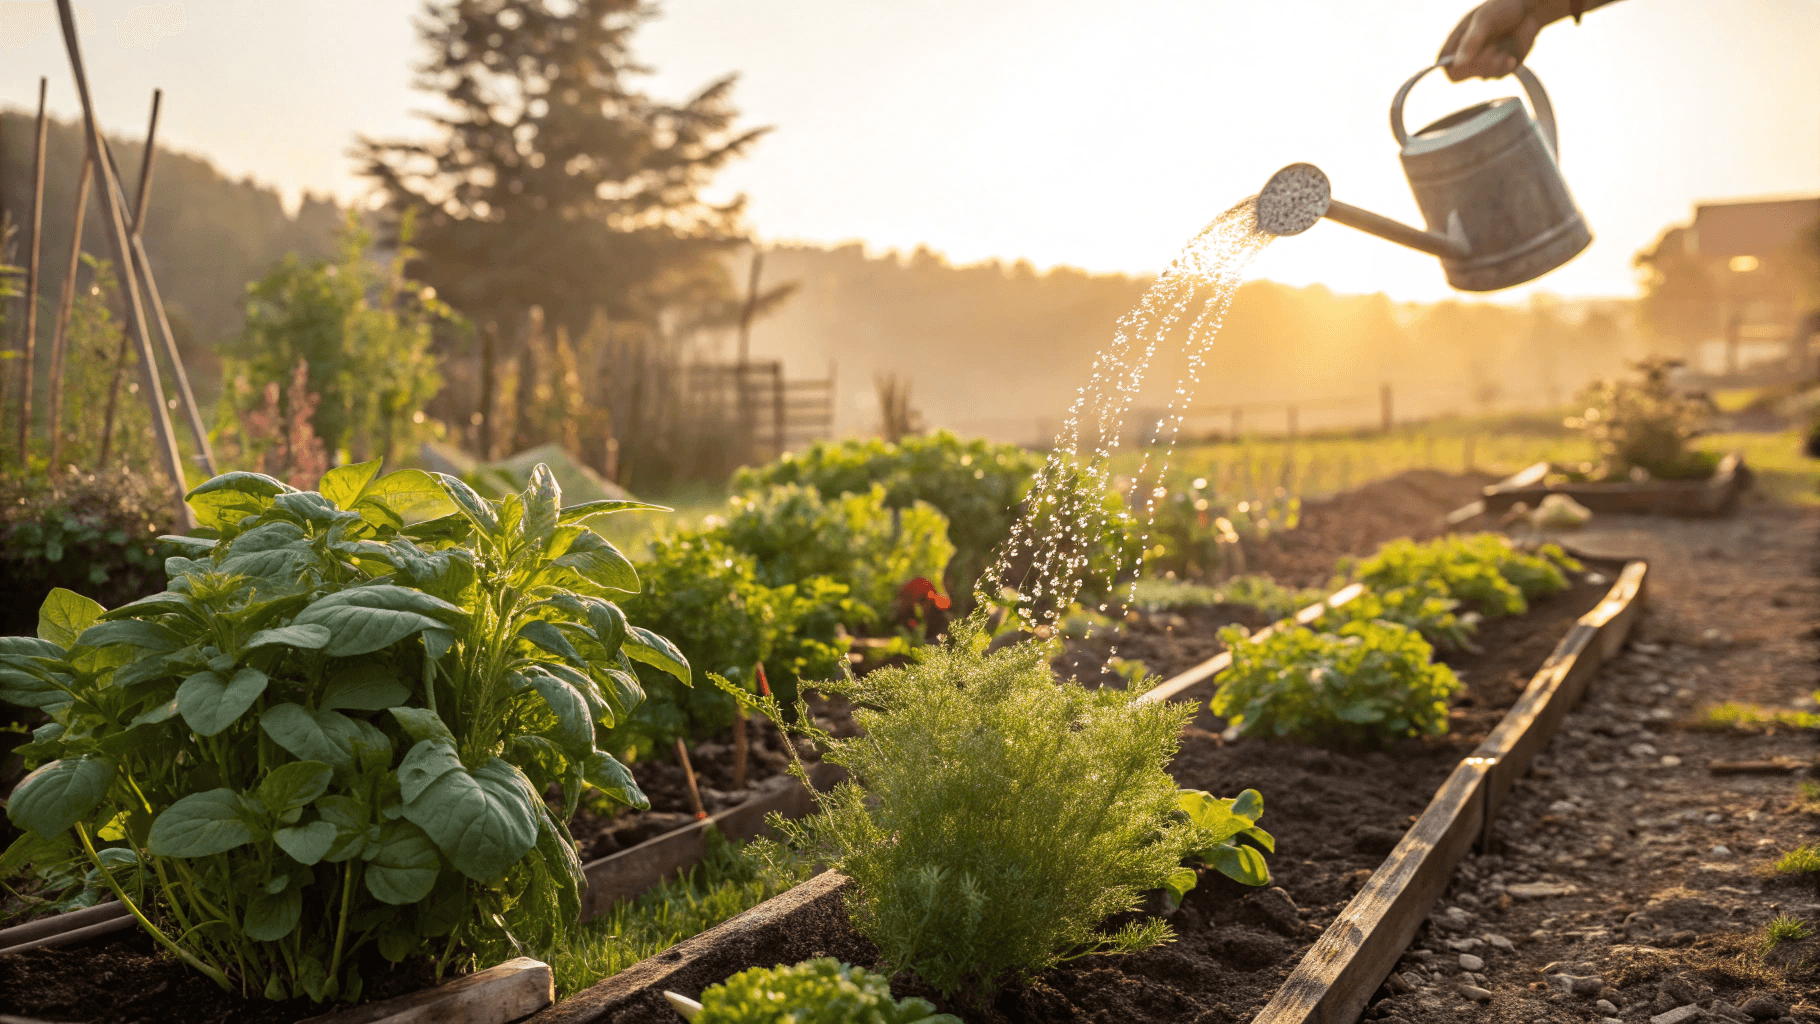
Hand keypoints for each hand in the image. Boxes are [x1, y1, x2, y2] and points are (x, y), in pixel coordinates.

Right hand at [1439, 0, 1559, 80]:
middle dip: (1478, 64)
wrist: (1532, 10)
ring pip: (1482, 76)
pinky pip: (1498, 76)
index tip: (1468, 60)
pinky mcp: (1499, 66)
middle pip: (1461, 73)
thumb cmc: (1505, 8)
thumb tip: (1457, 63)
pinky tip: (1511, 55)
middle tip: (1493, 50)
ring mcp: (1484, 60)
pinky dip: (1506, 67)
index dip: (1454, 65)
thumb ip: (1471, 41)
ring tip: (1504, 49)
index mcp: (1458, 38)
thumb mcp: (1485, 19)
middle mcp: (1468, 52)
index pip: (1443, 62)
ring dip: (1495, 64)